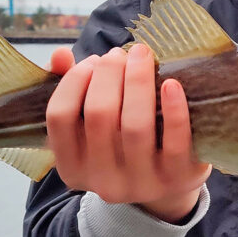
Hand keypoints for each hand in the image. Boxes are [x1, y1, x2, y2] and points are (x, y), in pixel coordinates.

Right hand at [45, 45, 210, 222]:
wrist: (170, 182)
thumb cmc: (124, 141)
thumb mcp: (93, 125)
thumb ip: (71, 88)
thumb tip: (61, 55)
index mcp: (72, 168)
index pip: (59, 117)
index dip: (73, 81)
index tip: (92, 61)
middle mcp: (102, 181)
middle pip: (99, 114)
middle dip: (109, 73)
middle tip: (120, 53)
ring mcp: (141, 183)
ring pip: (135, 126)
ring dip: (138, 81)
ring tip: (141, 55)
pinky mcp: (178, 178)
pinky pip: (174, 142)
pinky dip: (173, 109)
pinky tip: (171, 83)